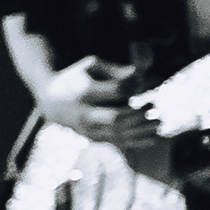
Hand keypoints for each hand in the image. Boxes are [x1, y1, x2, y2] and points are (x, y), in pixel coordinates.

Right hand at [38, 56, 161, 152]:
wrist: (50, 100)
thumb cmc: (76, 78)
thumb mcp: (91, 66)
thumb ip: (114, 69)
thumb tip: (138, 74)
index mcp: (84, 91)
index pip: (116, 90)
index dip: (134, 86)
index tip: (145, 83)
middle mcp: (85, 113)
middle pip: (116, 117)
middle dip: (139, 114)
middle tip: (154, 107)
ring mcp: (88, 128)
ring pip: (118, 134)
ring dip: (142, 130)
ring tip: (158, 123)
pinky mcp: (92, 138)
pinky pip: (117, 143)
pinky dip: (137, 142)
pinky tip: (154, 139)